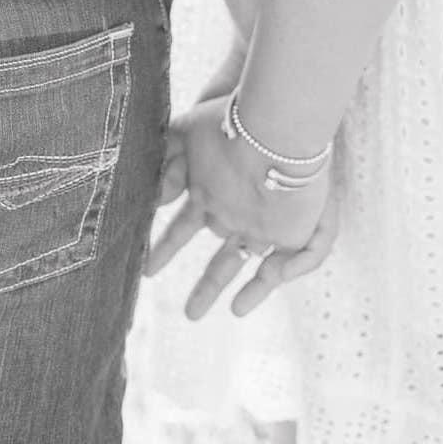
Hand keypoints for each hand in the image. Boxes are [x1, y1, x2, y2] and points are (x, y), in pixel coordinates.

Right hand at [144, 100, 339, 317]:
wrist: (276, 124)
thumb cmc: (232, 123)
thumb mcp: (187, 133)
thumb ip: (166, 159)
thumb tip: (154, 198)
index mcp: (216, 193)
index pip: (188, 228)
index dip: (167, 247)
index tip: (148, 266)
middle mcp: (241, 213)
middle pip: (224, 260)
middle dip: (205, 286)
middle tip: (189, 314)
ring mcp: (267, 225)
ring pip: (250, 269)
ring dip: (232, 294)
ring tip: (209, 319)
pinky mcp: (294, 232)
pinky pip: (285, 267)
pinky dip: (265, 287)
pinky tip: (242, 304)